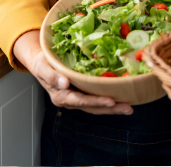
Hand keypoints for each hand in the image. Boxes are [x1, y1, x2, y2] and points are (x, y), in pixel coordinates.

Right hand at [14, 31, 132, 115]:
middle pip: (92, 107)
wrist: (41, 62)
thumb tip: (64, 83)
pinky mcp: (83, 93)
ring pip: (96, 106)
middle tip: (127, 108)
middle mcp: (70, 100)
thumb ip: (52, 76)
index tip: (110, 101)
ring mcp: (77, 98)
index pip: (81, 101)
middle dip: (110, 108)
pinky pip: (97, 99)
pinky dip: (109, 101)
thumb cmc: (43, 63)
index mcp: (61, 96)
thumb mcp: (43, 67)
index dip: (96, 101)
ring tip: (129, 108)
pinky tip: (122, 99)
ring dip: (113, 108)